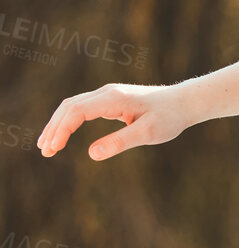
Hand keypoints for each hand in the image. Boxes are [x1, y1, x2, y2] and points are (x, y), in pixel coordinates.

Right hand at [37, 82, 197, 159]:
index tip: (53, 149)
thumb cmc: (170, 118)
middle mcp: (107, 93)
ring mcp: (107, 94)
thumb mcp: (148, 133)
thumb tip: (92, 154)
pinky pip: (82, 108)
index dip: (62, 130)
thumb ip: (121, 142)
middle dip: (54, 128)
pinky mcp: (110, 99)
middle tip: (45, 151)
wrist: (184, 102)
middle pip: (69, 106)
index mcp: (114, 99)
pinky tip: (63, 135)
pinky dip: (68, 121)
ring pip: (73, 106)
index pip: (77, 111)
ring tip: (47, 146)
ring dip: (58, 124)